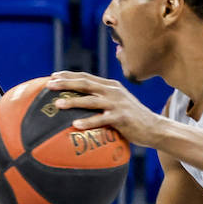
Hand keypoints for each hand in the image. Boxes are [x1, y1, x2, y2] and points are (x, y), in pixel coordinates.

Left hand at [47, 71, 170, 147]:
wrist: (154, 128)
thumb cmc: (132, 118)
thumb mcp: (118, 103)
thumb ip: (103, 99)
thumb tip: (81, 102)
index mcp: (110, 86)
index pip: (86, 77)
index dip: (69, 75)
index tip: (53, 76)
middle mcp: (113, 91)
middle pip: (85, 84)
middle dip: (66, 83)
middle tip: (49, 85)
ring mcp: (117, 104)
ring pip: (91, 100)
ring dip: (73, 102)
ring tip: (57, 104)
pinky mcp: (122, 118)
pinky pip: (101, 120)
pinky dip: (88, 122)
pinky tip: (75, 124)